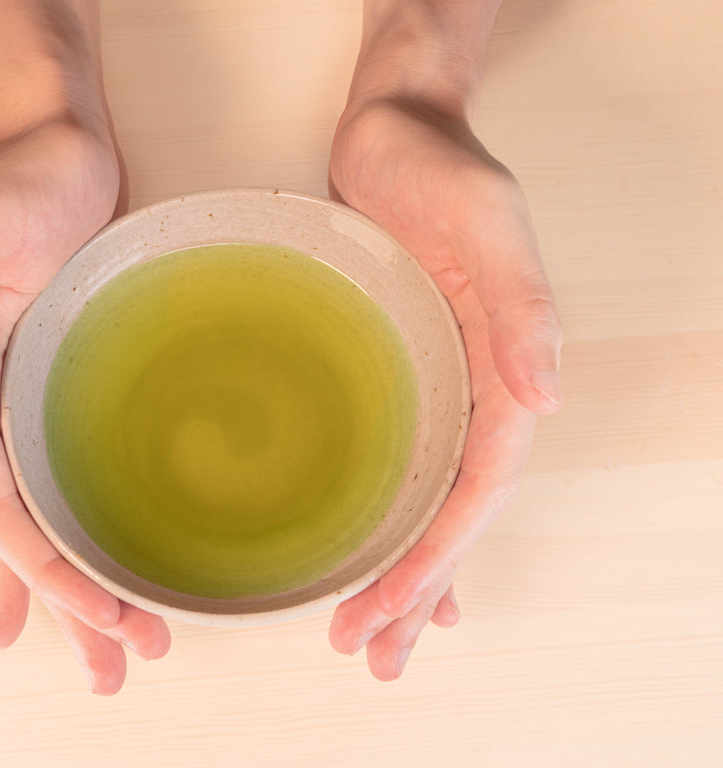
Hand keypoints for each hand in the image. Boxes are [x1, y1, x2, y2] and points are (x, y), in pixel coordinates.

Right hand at [0, 116, 169, 693]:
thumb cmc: (13, 186)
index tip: (104, 620)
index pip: (2, 509)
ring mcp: (34, 401)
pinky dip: (94, 519)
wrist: (56, 146)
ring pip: (56, 513)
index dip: (47, 572)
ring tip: (131, 642)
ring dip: (86, 582)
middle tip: (117, 669)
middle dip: (69, 606)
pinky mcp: (72, 383)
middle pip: (26, 532)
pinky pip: (79, 469)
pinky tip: (117, 552)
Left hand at [326, 91, 562, 676]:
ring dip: (404, 574)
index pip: (480, 486)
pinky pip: (399, 462)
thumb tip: (546, 398)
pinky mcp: (396, 374)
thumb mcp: (484, 222)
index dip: (440, 556)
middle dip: (415, 590)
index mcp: (503, 367)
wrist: (393, 130)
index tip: (392, 614)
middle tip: (370, 654)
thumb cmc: (437, 167)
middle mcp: (474, 388)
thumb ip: (521, 305)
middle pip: (451, 512)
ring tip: (369, 639)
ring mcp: (435, 386)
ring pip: (425, 500)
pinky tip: (377, 559)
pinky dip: (391, 518)